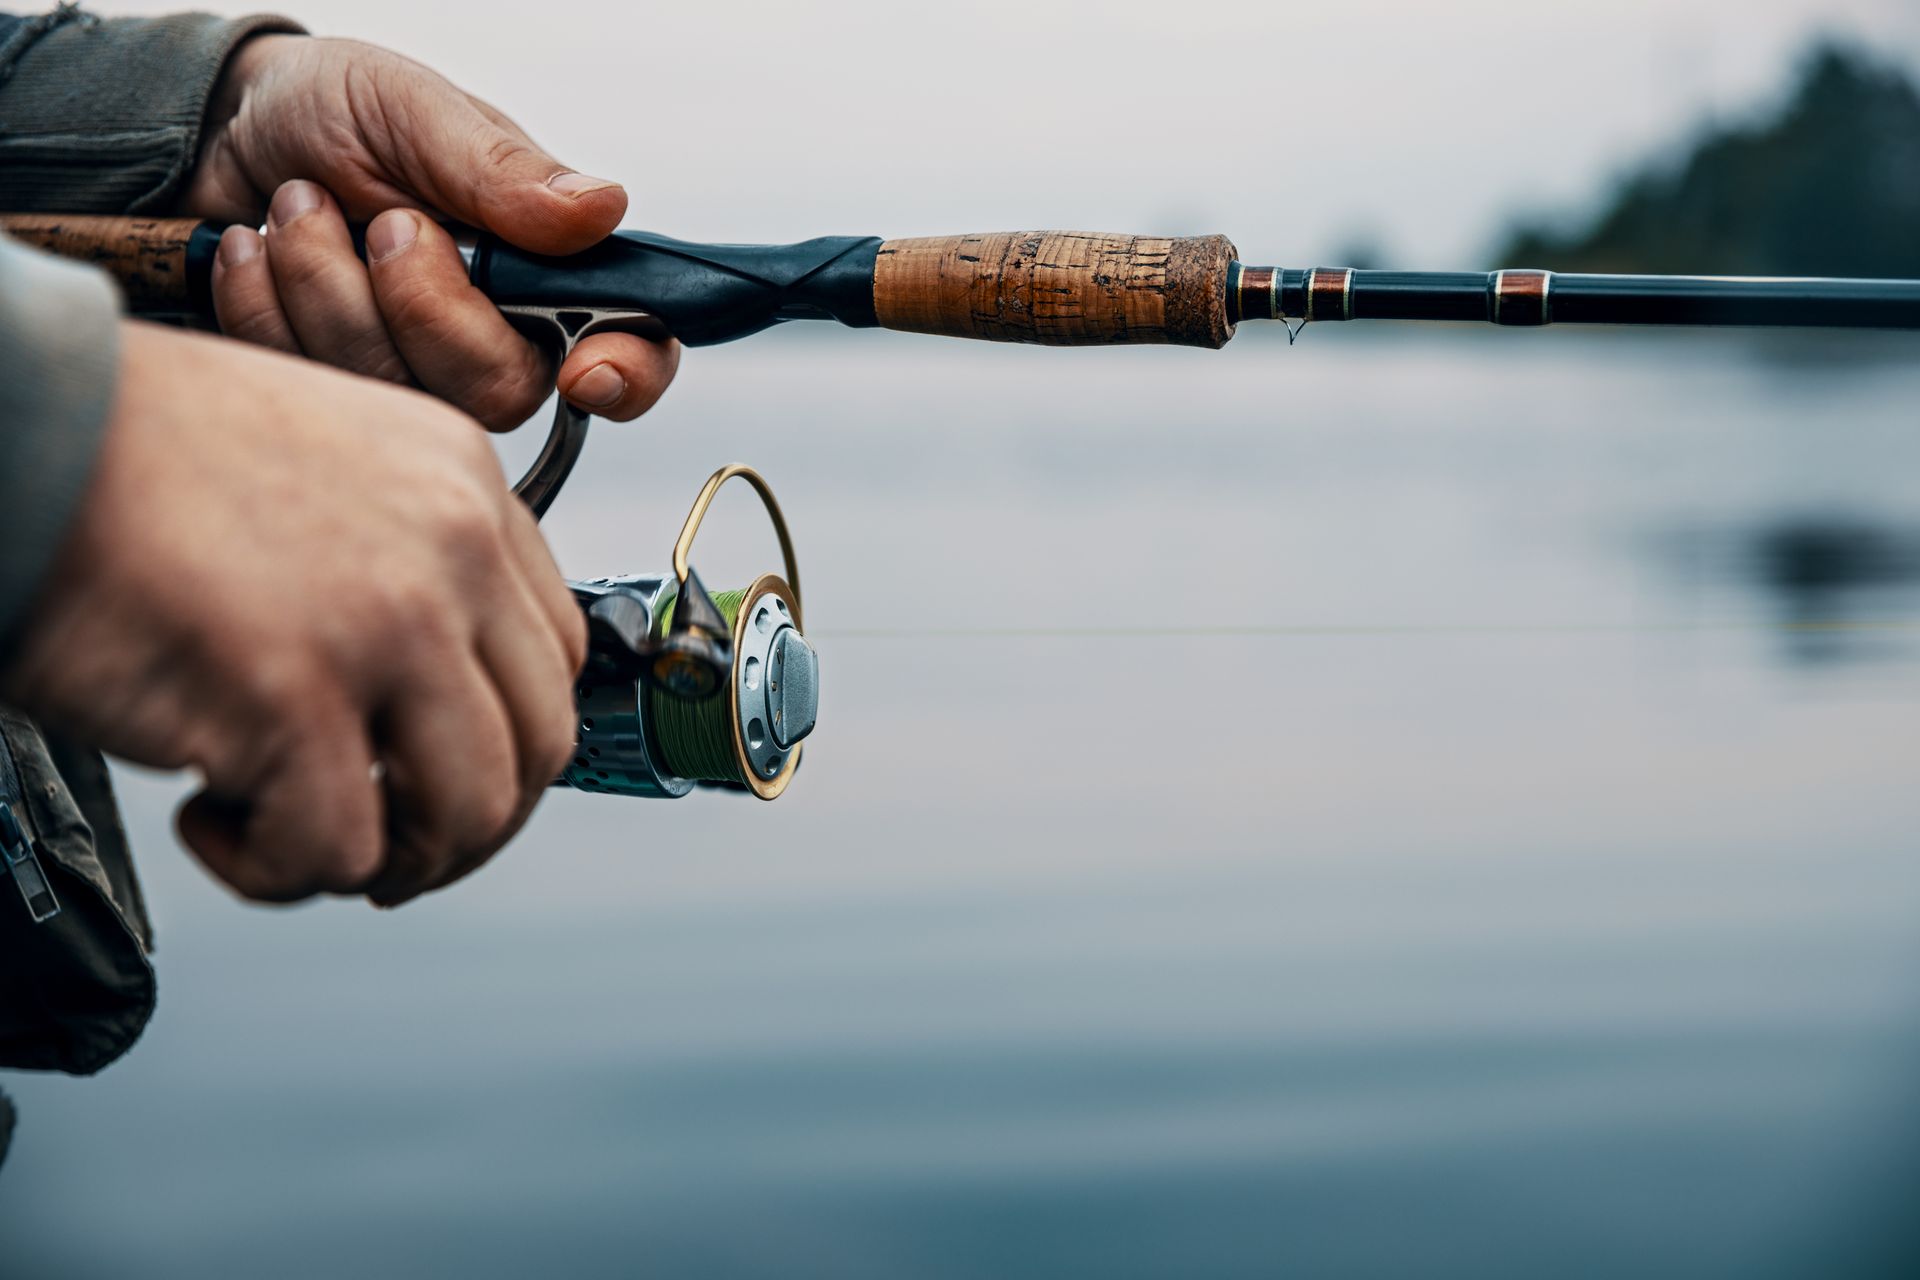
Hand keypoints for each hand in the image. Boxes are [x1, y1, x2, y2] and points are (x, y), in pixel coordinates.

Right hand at [1, 322, 586, 905]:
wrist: (18, 424)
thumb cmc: (136, 455)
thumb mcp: (329, 465)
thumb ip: (406, 557)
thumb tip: (434, 693)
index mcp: (465, 485)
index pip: (555, 656)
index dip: (505, 740)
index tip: (435, 774)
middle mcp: (451, 550)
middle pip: (537, 745)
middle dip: (466, 826)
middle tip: (387, 845)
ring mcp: (386, 622)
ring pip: (468, 812)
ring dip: (392, 859)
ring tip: (298, 837)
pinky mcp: (295, 695)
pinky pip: (341, 848)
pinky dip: (276, 866)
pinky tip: (207, 813)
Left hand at [182, 34, 675, 428]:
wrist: (217, 128)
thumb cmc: (333, 111)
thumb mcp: (416, 109)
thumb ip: (503, 169)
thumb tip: (603, 208)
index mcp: (545, 268)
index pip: (630, 348)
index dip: (624, 373)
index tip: (582, 369)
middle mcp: (494, 333)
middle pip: (497, 390)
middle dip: (416, 302)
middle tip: (379, 219)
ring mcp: (414, 373)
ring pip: (397, 395)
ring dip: (323, 284)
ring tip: (297, 207)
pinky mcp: (337, 394)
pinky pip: (312, 392)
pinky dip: (263, 304)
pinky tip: (256, 250)